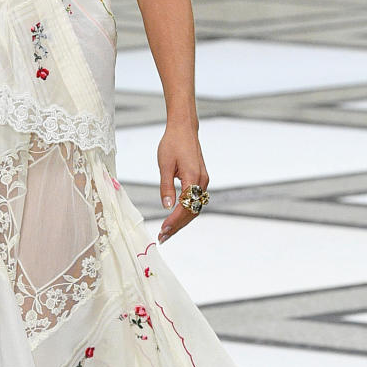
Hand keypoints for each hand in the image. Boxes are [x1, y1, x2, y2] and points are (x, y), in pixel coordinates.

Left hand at [156, 121, 209, 243]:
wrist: (184, 129)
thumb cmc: (172, 143)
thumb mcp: (164, 165)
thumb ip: (165, 187)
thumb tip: (166, 207)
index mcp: (193, 177)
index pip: (185, 207)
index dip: (174, 221)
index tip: (163, 230)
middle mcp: (202, 181)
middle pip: (192, 211)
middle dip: (177, 226)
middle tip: (162, 237)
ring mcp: (203, 181)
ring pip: (195, 208)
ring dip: (182, 221)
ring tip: (167, 232)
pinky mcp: (201, 179)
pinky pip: (195, 201)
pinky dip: (185, 212)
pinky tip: (175, 218)